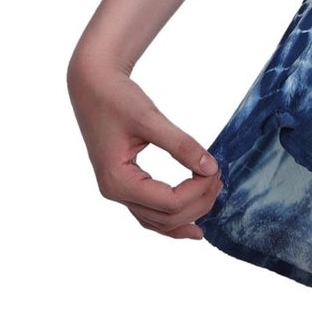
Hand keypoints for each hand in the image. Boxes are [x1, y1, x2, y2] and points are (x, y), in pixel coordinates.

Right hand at [68, 54, 221, 239]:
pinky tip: (192, 225)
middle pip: (166, 217)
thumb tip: (210, 167)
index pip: (169, 202)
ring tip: (213, 194)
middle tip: (220, 177)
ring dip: (189, 212)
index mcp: (117, 181)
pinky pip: (150, 212)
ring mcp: (118, 191)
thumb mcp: (150, 118)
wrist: (91, 86)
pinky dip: (173, 219)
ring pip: (158, 221)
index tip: (216, 168)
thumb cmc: (115, 98)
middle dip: (199, 202)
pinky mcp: (125, 184)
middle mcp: (114, 192)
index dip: (198, 190)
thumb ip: (181, 145)